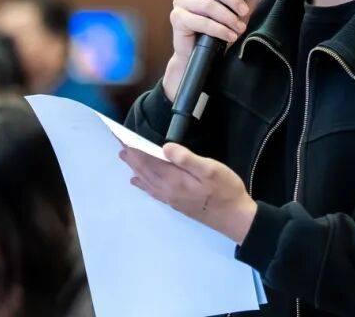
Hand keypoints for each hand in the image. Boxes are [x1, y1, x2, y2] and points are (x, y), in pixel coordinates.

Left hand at [120, 143, 257, 244]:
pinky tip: (138, 181)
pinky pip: (152, 190)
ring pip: (146, 180)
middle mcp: (167, 190)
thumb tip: (165, 147)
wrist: (235, 218)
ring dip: (135, 167)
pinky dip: (142, 183)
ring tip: (124, 156)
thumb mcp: (210, 169)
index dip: (135, 149)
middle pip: (144, 170)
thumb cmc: (226, 190)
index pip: (148, 161)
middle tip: (119, 142)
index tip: (122, 137)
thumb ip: (187, 159)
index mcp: (174, 180)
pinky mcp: (176, 203)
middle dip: (131, 156)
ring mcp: (171, 198)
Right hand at [164, 0, 265, 101]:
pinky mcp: (177, 18)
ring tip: (240, 29)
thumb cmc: (222, 27)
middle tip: (246, 13)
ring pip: (209, 5)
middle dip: (233, 0)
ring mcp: (181, 2)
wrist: (203, 53)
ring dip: (228, 18)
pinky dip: (219, 30)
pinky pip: (201, 22)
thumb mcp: (241, 11)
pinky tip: (230, 36)